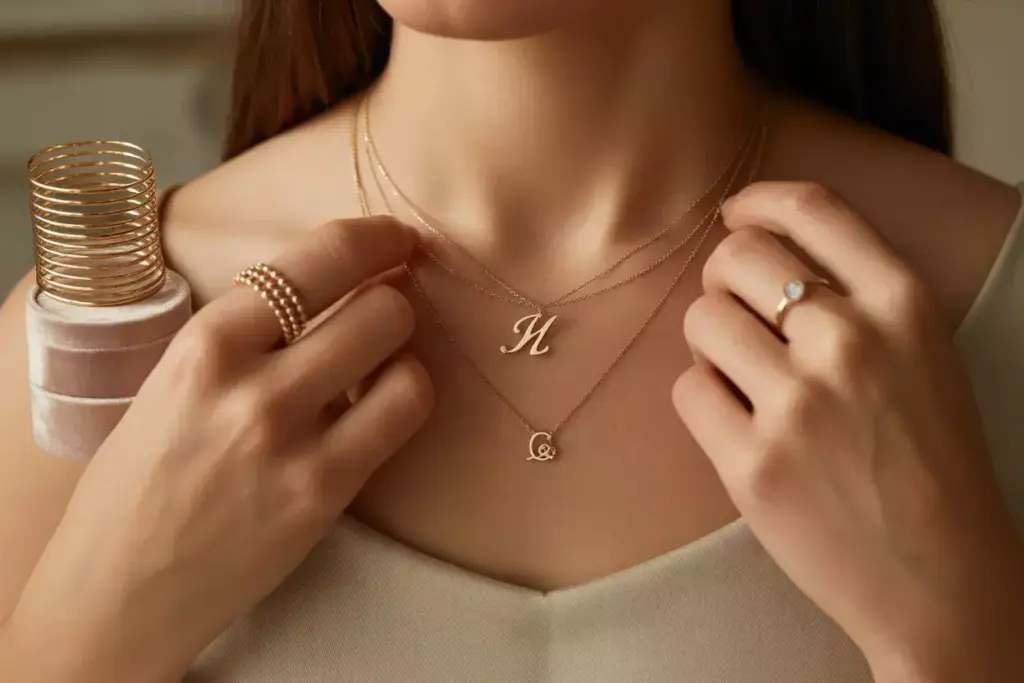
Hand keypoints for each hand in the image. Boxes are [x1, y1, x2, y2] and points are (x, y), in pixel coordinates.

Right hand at [8, 217, 433, 682]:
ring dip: (403, 351)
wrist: (119, 589)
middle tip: (388, 308)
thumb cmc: (140, 480)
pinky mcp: (324, 493)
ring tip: (380, 366)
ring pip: (400, 354)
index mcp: (205, 343)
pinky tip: (379, 409)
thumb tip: (323, 287)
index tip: (394, 238)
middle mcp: (252, 385)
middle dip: (394, 298)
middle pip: (377, 304)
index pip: (315, 259)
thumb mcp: (171, 382)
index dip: (372, 238)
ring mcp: (292, 442)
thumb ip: (243, 334)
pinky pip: (404, 414)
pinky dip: (405, 398)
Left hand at [671, 182, 1023, 681]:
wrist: (943, 580)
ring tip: (742, 378)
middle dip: (723, 281)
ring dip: (709, 343)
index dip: (758, 202)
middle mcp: (851, 342)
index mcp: (904, 306)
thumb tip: (758, 254)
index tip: (735, 214)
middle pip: (738, 259)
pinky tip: (737, 424)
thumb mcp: (923, 357)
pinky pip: (687, 390)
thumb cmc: (931, 467)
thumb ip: (857, 299)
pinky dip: (702, 401)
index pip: (811, 209)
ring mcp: (799, 404)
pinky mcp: (752, 463)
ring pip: (701, 320)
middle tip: (738, 317)